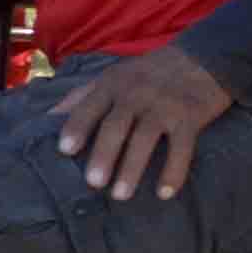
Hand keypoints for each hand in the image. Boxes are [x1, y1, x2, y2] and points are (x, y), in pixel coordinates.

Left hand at [48, 45, 231, 202]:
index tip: (64, 150)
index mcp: (113, 84)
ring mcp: (164, 106)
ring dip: (132, 168)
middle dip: (103, 154)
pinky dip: (173, 170)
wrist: (204, 57)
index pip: (90, 106)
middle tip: (93, 182)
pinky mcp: (191, 117)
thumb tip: (47, 116)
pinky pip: (181, 147)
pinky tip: (164, 193)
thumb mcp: (113, 75)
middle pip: (116, 125)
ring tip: (120, 195)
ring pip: (145, 138)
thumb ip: (82, 95)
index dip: (77, 127)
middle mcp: (136, 94)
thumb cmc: (149, 73)